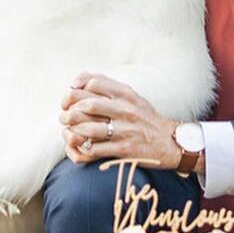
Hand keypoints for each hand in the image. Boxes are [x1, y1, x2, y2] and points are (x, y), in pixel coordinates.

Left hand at [59, 74, 181, 169]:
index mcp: (126, 94)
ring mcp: (125, 131)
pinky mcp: (124, 150)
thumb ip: (107, 86)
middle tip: (63, 116)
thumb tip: (77, 82)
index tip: (68, 98)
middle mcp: (126, 110)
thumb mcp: (131, 96)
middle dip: (69, 111)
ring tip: (68, 132)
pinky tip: (80, 146)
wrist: (169, 142)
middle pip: (88, 105)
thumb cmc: (144, 118)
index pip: (93, 83)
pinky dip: (82, 148)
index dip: (75, 89)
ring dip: (73, 131)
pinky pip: (95, 150)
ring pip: (89, 129)